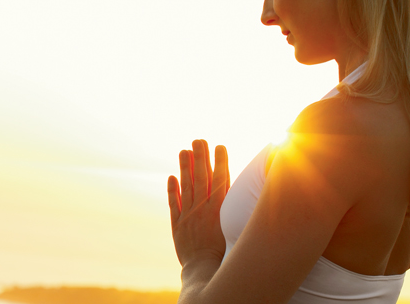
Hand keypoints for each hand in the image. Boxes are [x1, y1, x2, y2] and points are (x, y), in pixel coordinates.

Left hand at [167, 139, 229, 266]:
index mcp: (218, 210)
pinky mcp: (177, 225)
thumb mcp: (233, 228)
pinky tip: (172, 176)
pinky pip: (173, 204)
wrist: (204, 270)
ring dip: (184, 168)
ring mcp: (188, 216)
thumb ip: (233, 208)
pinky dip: (172, 190)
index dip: (220, 162)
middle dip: (200, 157)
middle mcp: (202, 210)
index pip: (219, 180)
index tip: (220, 145)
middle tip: (198, 140)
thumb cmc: (225, 252)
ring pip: (186, 187)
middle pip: (201, 178)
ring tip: (184, 150)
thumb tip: (237, 190)